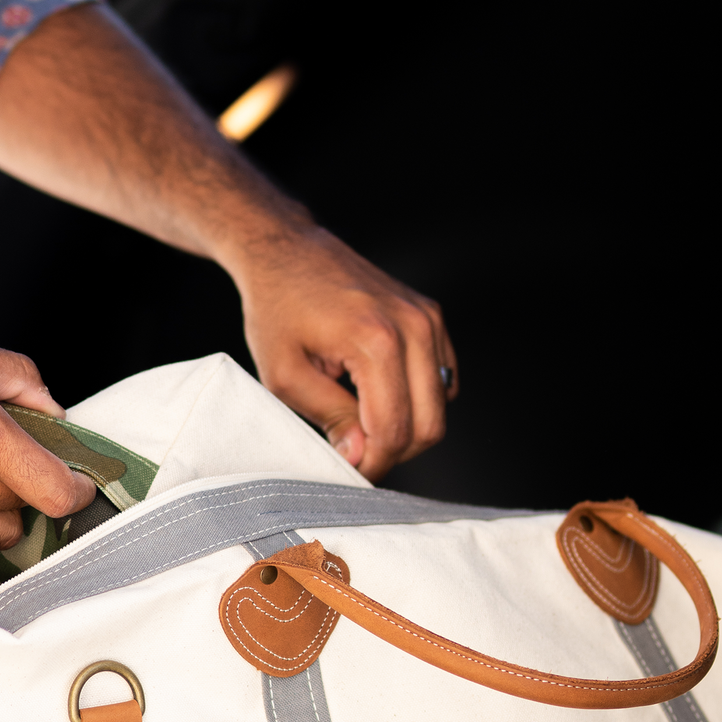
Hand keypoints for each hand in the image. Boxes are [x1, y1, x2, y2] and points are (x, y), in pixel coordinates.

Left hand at [234, 226, 456, 483]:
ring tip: (364, 422)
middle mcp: (414, 326)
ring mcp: (428, 319)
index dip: (374, 463)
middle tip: (358, 453)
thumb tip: (360, 456)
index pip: (394, 430)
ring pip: (441, 407)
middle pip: (429, 425)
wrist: (286, 251)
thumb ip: (329, 418)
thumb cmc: (278, 308)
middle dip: (395, 452)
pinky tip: (381, 395)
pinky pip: (443, 380)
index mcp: (377, 340)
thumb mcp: (285, 375)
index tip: (350, 470)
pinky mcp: (431, 317)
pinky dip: (418, 400)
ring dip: (407, 427)